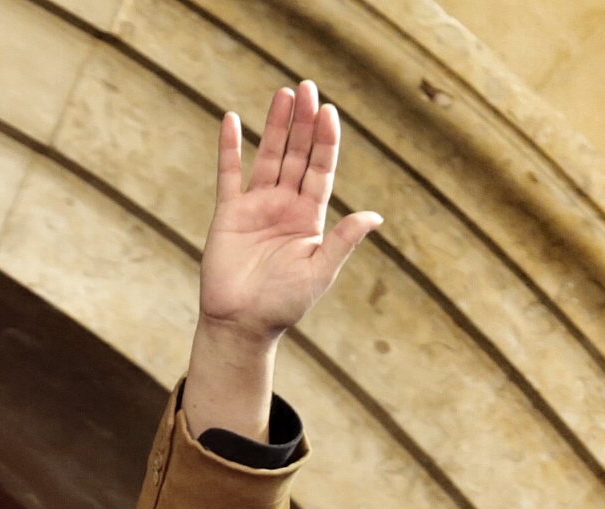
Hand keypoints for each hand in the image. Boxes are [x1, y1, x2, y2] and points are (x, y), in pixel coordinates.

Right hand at [183, 82, 382, 437]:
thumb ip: (343, 240)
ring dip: (274, 125)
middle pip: (296, 155)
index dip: (325, 142)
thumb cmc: (284, 304)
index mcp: (310, 219)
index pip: (321, 171)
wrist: (242, 324)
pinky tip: (233, 120)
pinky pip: (230, 174)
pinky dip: (230, 147)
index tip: (329, 112)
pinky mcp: (229, 212)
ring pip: (268, 156)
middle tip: (307, 87)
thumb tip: (375, 217)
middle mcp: (285, 206)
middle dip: (302, 122)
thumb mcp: (320, 271)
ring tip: (283, 93)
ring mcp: (257, 206)